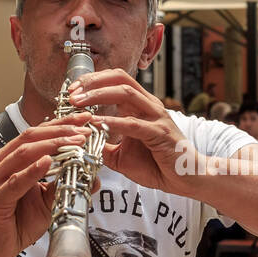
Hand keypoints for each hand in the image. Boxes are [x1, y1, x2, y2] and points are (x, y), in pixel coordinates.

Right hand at [0, 114, 91, 256]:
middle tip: (84, 129)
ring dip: (52, 146)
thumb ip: (63, 185)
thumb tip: (93, 177)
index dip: (61, 124)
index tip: (85, 120)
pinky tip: (48, 162)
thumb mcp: (45, 201)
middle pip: (30, 137)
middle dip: (60, 131)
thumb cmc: (14, 224)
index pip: (36, 134)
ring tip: (75, 142)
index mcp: (7, 159)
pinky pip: (15, 181)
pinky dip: (32, 171)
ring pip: (23, 154)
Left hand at [68, 69, 189, 193]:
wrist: (186, 178)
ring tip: (78, 103)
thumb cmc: (157, 165)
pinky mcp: (159, 133)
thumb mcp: (121, 155)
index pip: (116, 80)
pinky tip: (96, 123)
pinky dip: (112, 122)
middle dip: (92, 82)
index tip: (72, 90)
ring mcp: (156, 117)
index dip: (92, 80)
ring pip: (125, 93)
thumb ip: (102, 146)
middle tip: (71, 93)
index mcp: (141, 106)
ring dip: (98, 95)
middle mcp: (149, 105)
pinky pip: (132, 123)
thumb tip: (80, 143)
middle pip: (119, 78)